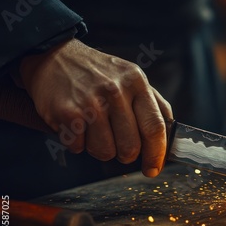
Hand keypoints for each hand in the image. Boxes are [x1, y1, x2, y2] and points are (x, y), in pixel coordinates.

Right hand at [19, 39, 172, 176]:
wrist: (54, 57)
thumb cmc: (99, 73)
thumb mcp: (132, 78)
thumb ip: (154, 104)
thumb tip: (171, 134)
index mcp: (136, 82)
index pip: (155, 127)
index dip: (157, 154)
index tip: (154, 168)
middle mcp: (115, 91)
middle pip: (131, 147)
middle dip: (127, 155)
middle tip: (119, 145)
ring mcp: (91, 102)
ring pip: (106, 152)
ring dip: (101, 149)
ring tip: (95, 130)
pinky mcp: (68, 114)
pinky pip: (80, 148)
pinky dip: (79, 144)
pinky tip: (78, 126)